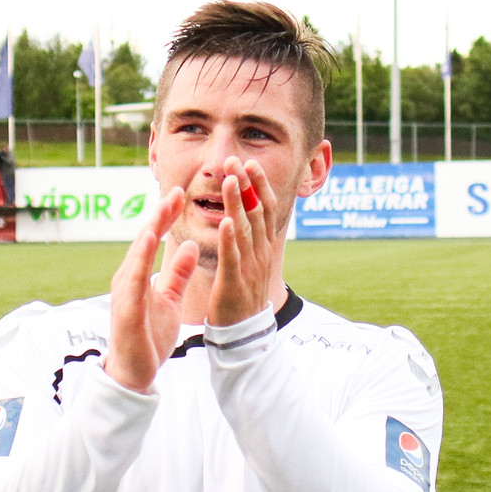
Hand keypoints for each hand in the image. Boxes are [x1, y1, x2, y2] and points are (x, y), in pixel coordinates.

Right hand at [105, 188, 198, 392]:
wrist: (136, 372)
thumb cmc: (150, 336)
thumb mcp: (170, 299)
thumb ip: (177, 274)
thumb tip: (188, 247)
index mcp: (140, 275)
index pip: (154, 239)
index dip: (166, 217)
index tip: (181, 195)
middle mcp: (129, 278)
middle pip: (145, 240)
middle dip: (160, 215)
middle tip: (177, 190)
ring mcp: (125, 292)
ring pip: (137, 254)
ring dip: (150, 229)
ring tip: (164, 207)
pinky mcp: (126, 308)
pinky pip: (134, 279)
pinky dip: (141, 257)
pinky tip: (150, 238)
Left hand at [207, 158, 276, 326]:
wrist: (245, 330)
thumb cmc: (244, 292)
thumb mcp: (252, 260)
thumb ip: (251, 236)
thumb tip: (247, 211)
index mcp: (264, 246)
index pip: (265, 208)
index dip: (259, 184)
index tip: (249, 162)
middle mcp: (261, 252)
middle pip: (257, 212)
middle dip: (248, 185)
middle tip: (237, 161)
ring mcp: (250, 267)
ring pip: (245, 230)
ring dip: (238, 203)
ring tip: (230, 180)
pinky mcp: (235, 282)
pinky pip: (232, 257)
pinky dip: (230, 239)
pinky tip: (225, 221)